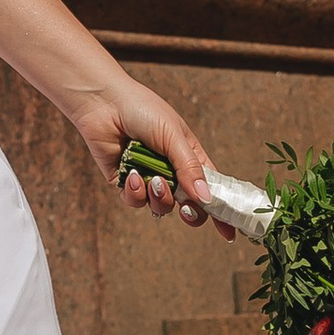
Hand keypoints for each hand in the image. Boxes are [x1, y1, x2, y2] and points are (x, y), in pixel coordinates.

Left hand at [63, 86, 230, 233]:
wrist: (103, 102)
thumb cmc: (142, 110)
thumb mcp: (173, 136)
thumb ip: (189, 168)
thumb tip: (206, 198)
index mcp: (189, 157)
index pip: (210, 188)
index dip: (220, 210)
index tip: (230, 233)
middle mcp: (170, 170)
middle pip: (188, 205)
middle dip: (190, 212)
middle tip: (186, 207)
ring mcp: (148, 178)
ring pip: (161, 206)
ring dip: (160, 197)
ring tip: (154, 180)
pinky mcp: (124, 182)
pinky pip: (135, 201)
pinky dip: (136, 192)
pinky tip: (133, 175)